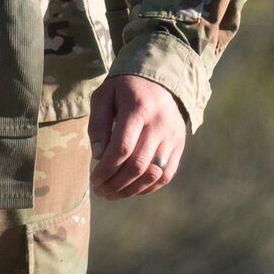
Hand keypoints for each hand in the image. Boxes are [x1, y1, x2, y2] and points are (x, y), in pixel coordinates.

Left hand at [89, 74, 187, 199]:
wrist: (158, 78)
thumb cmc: (124, 89)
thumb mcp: (104, 97)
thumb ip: (98, 125)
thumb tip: (99, 156)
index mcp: (138, 108)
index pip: (123, 148)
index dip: (106, 169)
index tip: (94, 179)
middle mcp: (160, 123)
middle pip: (138, 164)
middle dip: (116, 183)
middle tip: (100, 190)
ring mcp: (173, 136)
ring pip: (153, 174)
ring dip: (130, 190)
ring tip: (112, 194)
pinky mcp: (179, 144)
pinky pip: (167, 174)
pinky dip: (148, 187)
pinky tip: (132, 189)